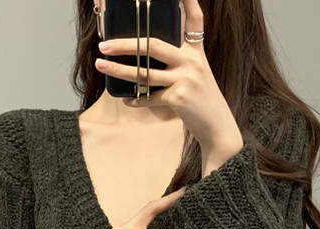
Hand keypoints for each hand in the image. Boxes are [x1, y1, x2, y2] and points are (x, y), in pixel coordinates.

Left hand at [95, 0, 243, 159]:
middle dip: (125, 44)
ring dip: (119, 70)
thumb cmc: (202, 101)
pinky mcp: (179, 98)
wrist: (217, 126)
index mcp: (195, 52)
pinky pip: (150, 97)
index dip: (188, 1)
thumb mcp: (196, 74)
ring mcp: (185, 79)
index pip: (194, 20)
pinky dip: (137, 100)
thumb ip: (179, 61)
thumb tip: (149, 55)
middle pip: (153, 45)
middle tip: (104, 44)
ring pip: (144, 72)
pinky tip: (126, 100)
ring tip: (101, 65)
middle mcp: (191, 61)